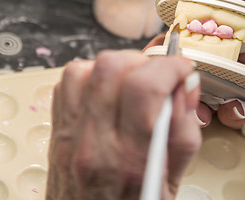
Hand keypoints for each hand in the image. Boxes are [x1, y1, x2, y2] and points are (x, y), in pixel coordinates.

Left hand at [46, 50, 205, 199]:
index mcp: (131, 159)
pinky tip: (108, 91)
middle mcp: (95, 143)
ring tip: (132, 84)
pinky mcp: (58, 128)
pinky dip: (92, 75)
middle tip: (157, 77)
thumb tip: (187, 87)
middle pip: (112, 67)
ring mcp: (70, 134)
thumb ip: (185, 131)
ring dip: (117, 67)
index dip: (171, 66)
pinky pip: (67, 82)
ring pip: (86, 68)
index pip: (145, 87)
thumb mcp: (172, 182)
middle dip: (144, 62)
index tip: (182, 69)